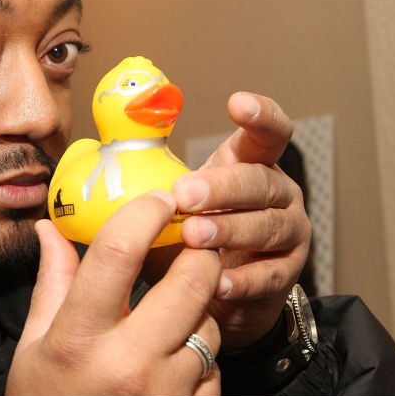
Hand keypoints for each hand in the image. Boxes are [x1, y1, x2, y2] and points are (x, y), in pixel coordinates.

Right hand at [6, 192, 221, 395]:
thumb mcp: (32, 346)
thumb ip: (52, 283)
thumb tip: (50, 228)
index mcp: (77, 339)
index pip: (118, 251)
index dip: (145, 212)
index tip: (158, 199)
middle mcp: (126, 363)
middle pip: (189, 278)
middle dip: (198, 250)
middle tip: (193, 243)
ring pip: (209, 322)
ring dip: (198, 308)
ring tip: (173, 316)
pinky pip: (214, 367)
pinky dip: (199, 357)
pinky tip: (173, 366)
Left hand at [173, 92, 310, 350]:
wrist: (215, 292)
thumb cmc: (190, 239)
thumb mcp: (172, 206)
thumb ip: (151, 185)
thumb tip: (105, 162)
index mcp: (252, 165)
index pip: (268, 133)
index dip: (260, 115)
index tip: (236, 103)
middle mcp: (279, 193)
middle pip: (260, 181)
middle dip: (222, 187)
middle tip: (185, 195)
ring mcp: (290, 232)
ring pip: (267, 225)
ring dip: (229, 230)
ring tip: (193, 237)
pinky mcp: (288, 273)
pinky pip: (269, 274)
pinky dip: (243, 279)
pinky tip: (218, 282)